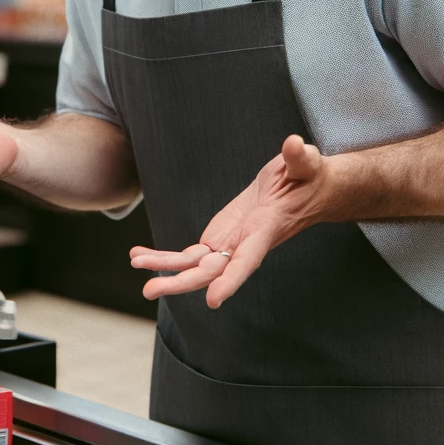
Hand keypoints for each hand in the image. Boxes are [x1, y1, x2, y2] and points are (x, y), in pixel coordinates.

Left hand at [129, 135, 335, 308]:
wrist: (305, 189)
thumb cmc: (308, 176)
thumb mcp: (307, 164)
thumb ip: (300, 158)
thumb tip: (294, 144)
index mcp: (265, 230)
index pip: (247, 260)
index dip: (231, 280)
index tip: (213, 300)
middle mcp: (244, 244)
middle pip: (211, 271)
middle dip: (181, 281)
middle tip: (150, 290)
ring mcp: (229, 244)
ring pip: (195, 266)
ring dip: (165, 268)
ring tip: (135, 263)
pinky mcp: (218, 239)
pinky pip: (189, 255)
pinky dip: (165, 258)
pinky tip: (140, 257)